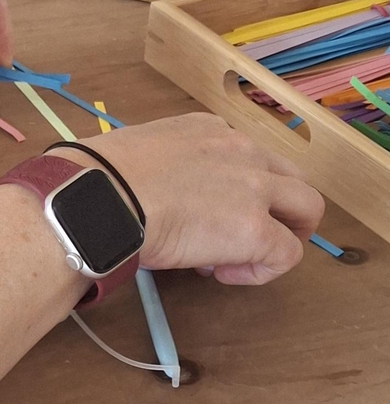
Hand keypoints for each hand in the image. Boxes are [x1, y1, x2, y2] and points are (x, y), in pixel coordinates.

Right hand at [70, 114, 324, 284]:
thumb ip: (160, 168)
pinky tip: (224, 274)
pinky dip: (262, 270)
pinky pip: (287, 254)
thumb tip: (149, 197)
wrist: (98, 198)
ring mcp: (253, 188)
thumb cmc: (98, 180)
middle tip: (244, 238)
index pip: (246, 156)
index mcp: (208, 129)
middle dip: (277, 211)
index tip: (202, 213)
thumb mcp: (136, 154)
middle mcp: (240, 150)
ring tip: (244, 259)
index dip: (232, 190)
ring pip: (307, 208)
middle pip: (291, 178)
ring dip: (283, 235)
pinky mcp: (254, 228)